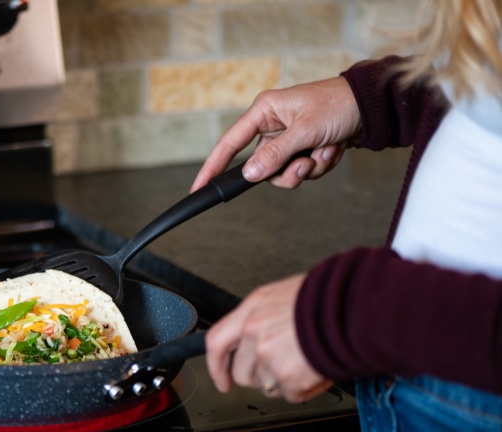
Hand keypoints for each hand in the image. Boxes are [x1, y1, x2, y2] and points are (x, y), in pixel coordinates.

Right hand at [191, 76, 361, 190]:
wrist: (372, 106)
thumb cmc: (339, 105)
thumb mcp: (305, 131)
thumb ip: (275, 154)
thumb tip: (249, 174)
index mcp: (265, 111)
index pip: (230, 143)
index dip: (213, 166)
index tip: (198, 187)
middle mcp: (273, 125)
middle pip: (263, 166)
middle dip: (289, 170)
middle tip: (307, 161)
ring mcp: (289, 139)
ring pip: (284, 172)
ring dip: (309, 168)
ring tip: (327, 150)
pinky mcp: (303, 148)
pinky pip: (302, 171)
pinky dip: (320, 164)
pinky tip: (334, 148)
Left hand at [205, 274, 333, 402]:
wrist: (353, 306)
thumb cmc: (327, 298)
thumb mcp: (284, 296)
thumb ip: (263, 317)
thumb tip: (256, 337)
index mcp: (252, 309)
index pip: (216, 342)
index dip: (216, 366)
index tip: (221, 380)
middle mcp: (254, 332)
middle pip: (242, 373)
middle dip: (260, 377)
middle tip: (282, 368)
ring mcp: (269, 355)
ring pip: (266, 386)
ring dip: (285, 381)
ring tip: (305, 363)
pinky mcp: (287, 376)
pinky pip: (291, 394)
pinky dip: (305, 389)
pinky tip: (316, 371)